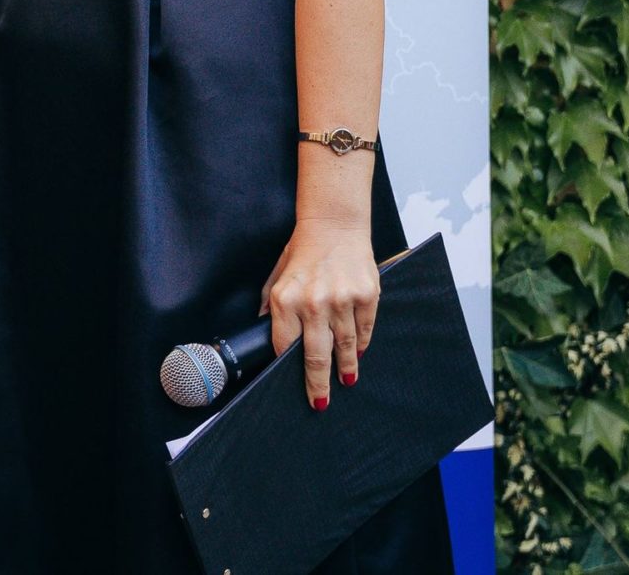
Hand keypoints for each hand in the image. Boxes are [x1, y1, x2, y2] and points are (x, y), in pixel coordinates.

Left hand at [261, 219, 378, 409]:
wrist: (334, 225)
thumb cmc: (303, 251)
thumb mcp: (277, 275)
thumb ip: (269, 304)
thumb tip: (262, 328)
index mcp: (285, 299)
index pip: (285, 345)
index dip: (288, 367)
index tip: (292, 384)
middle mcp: (313, 303)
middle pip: (316, 356)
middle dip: (318, 384)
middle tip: (320, 402)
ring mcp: (342, 300)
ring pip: (346, 347)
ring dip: (346, 368)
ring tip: (346, 381)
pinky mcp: (366, 295)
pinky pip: (365, 330)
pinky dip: (362, 344)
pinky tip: (359, 353)